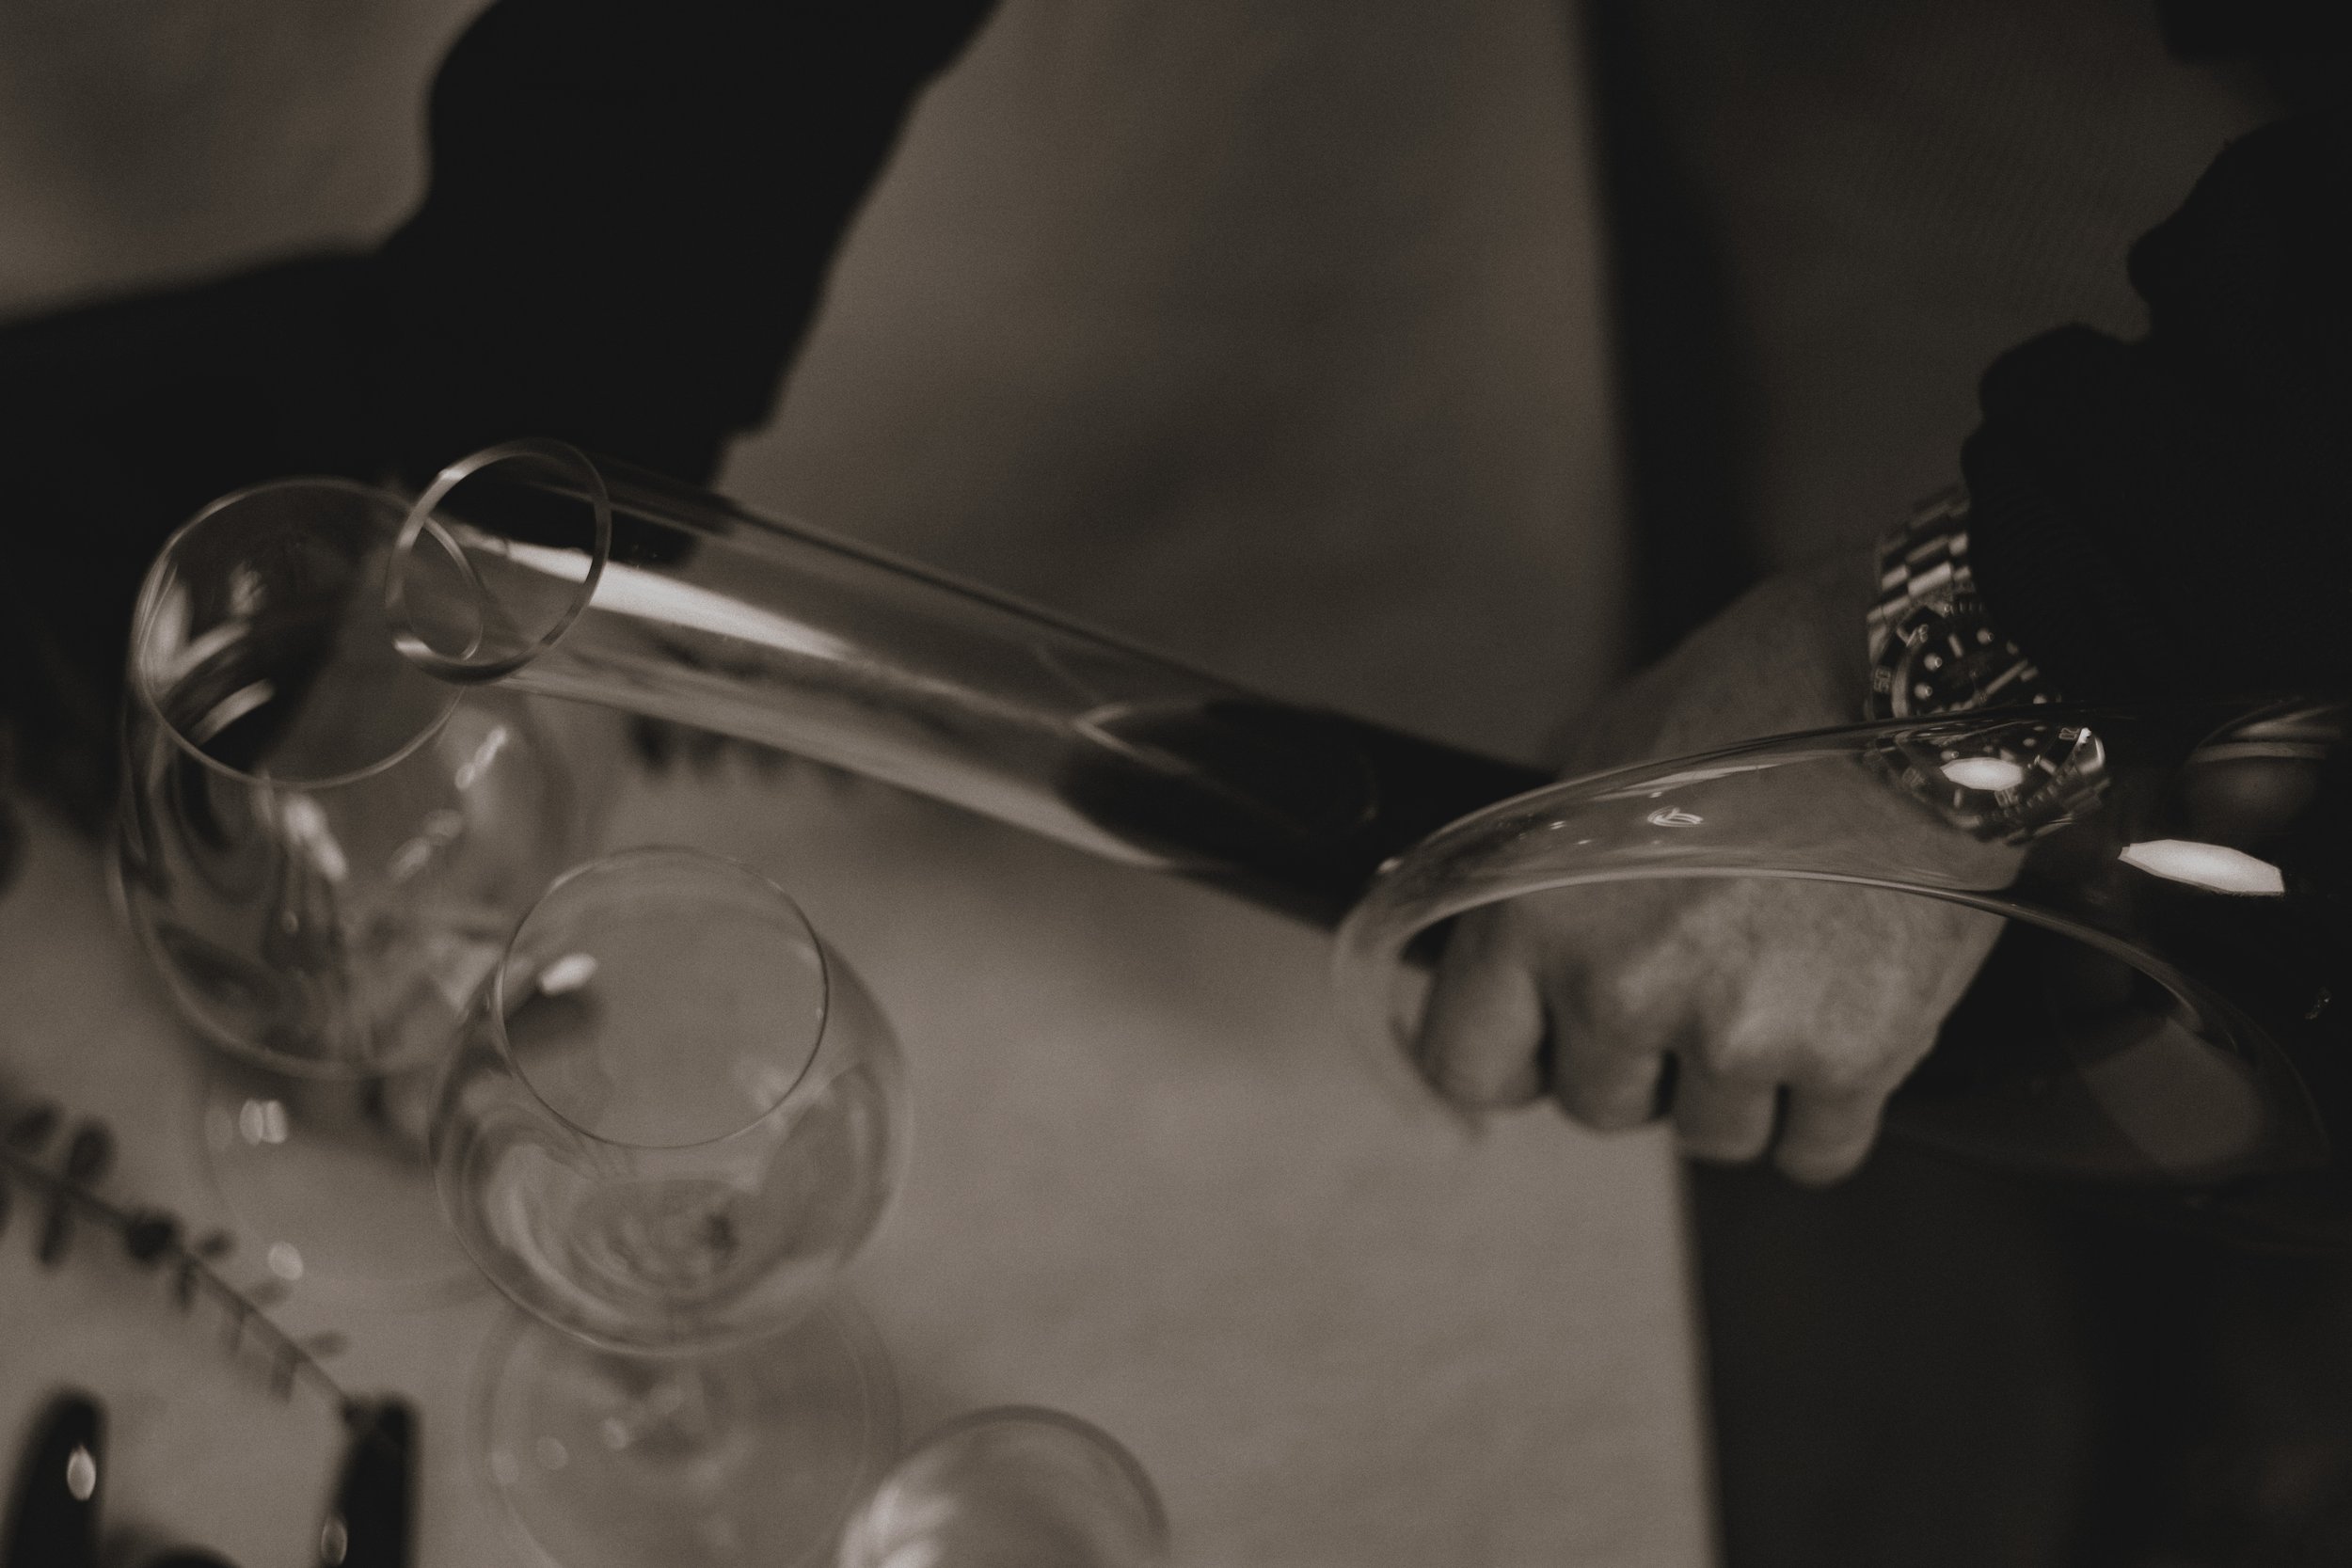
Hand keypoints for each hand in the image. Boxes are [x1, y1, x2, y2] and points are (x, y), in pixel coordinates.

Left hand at [1412, 549, 2015, 1183]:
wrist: (1918, 689)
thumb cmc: (1761, 696)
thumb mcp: (1605, 750)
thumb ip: (1547, 848)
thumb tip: (1512, 901)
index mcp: (1536, 916)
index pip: (1467, 1065)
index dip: (1505, 1060)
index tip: (1534, 1049)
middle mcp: (1623, 991)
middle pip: (1599, 1105)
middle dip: (1634, 1062)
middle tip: (1686, 986)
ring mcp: (1739, 1035)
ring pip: (1711, 1134)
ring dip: (1733, 1085)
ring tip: (1773, 990)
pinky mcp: (1852, 1058)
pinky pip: (1814, 1150)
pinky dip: (1821, 1115)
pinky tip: (1834, 1044)